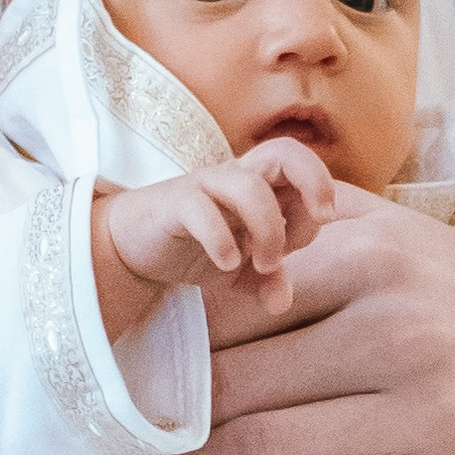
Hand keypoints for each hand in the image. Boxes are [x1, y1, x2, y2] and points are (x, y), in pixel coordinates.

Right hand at [92, 140, 337, 342]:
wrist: (132, 244)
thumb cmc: (193, 246)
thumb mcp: (239, 271)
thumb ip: (266, 282)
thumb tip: (280, 302)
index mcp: (259, 185)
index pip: (303, 177)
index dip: (315, 209)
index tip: (297, 246)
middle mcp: (236, 178)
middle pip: (285, 151)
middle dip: (314, 180)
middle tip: (322, 218)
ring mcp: (204, 187)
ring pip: (249, 186)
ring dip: (269, 229)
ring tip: (265, 264)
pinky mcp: (174, 203)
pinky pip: (202, 210)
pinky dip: (221, 239)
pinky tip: (226, 264)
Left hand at [105, 192, 454, 454]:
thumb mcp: (399, 236)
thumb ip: (308, 220)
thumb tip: (203, 201)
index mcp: (373, 259)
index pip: (233, 305)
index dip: (156, 346)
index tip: (96, 372)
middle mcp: (397, 332)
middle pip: (237, 385)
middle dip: (149, 422)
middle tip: (84, 446)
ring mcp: (423, 415)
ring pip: (266, 451)